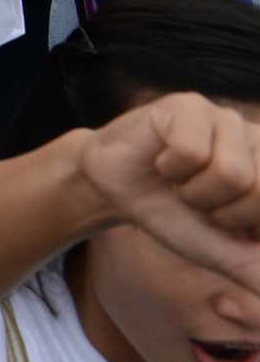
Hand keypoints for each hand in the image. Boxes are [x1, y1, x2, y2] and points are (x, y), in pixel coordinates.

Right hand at [71, 93, 259, 299]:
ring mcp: (225, 118)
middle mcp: (258, 139)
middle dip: (221, 211)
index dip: (242, 224)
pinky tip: (160, 160)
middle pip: (258, 189)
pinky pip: (191, 152)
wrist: (116, 192)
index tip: (221, 218)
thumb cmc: (178, 217)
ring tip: (179, 181)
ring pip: (229, 172)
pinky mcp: (189, 104)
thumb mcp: (231, 256)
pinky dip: (169, 168)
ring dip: (193, 191)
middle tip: (198, 200)